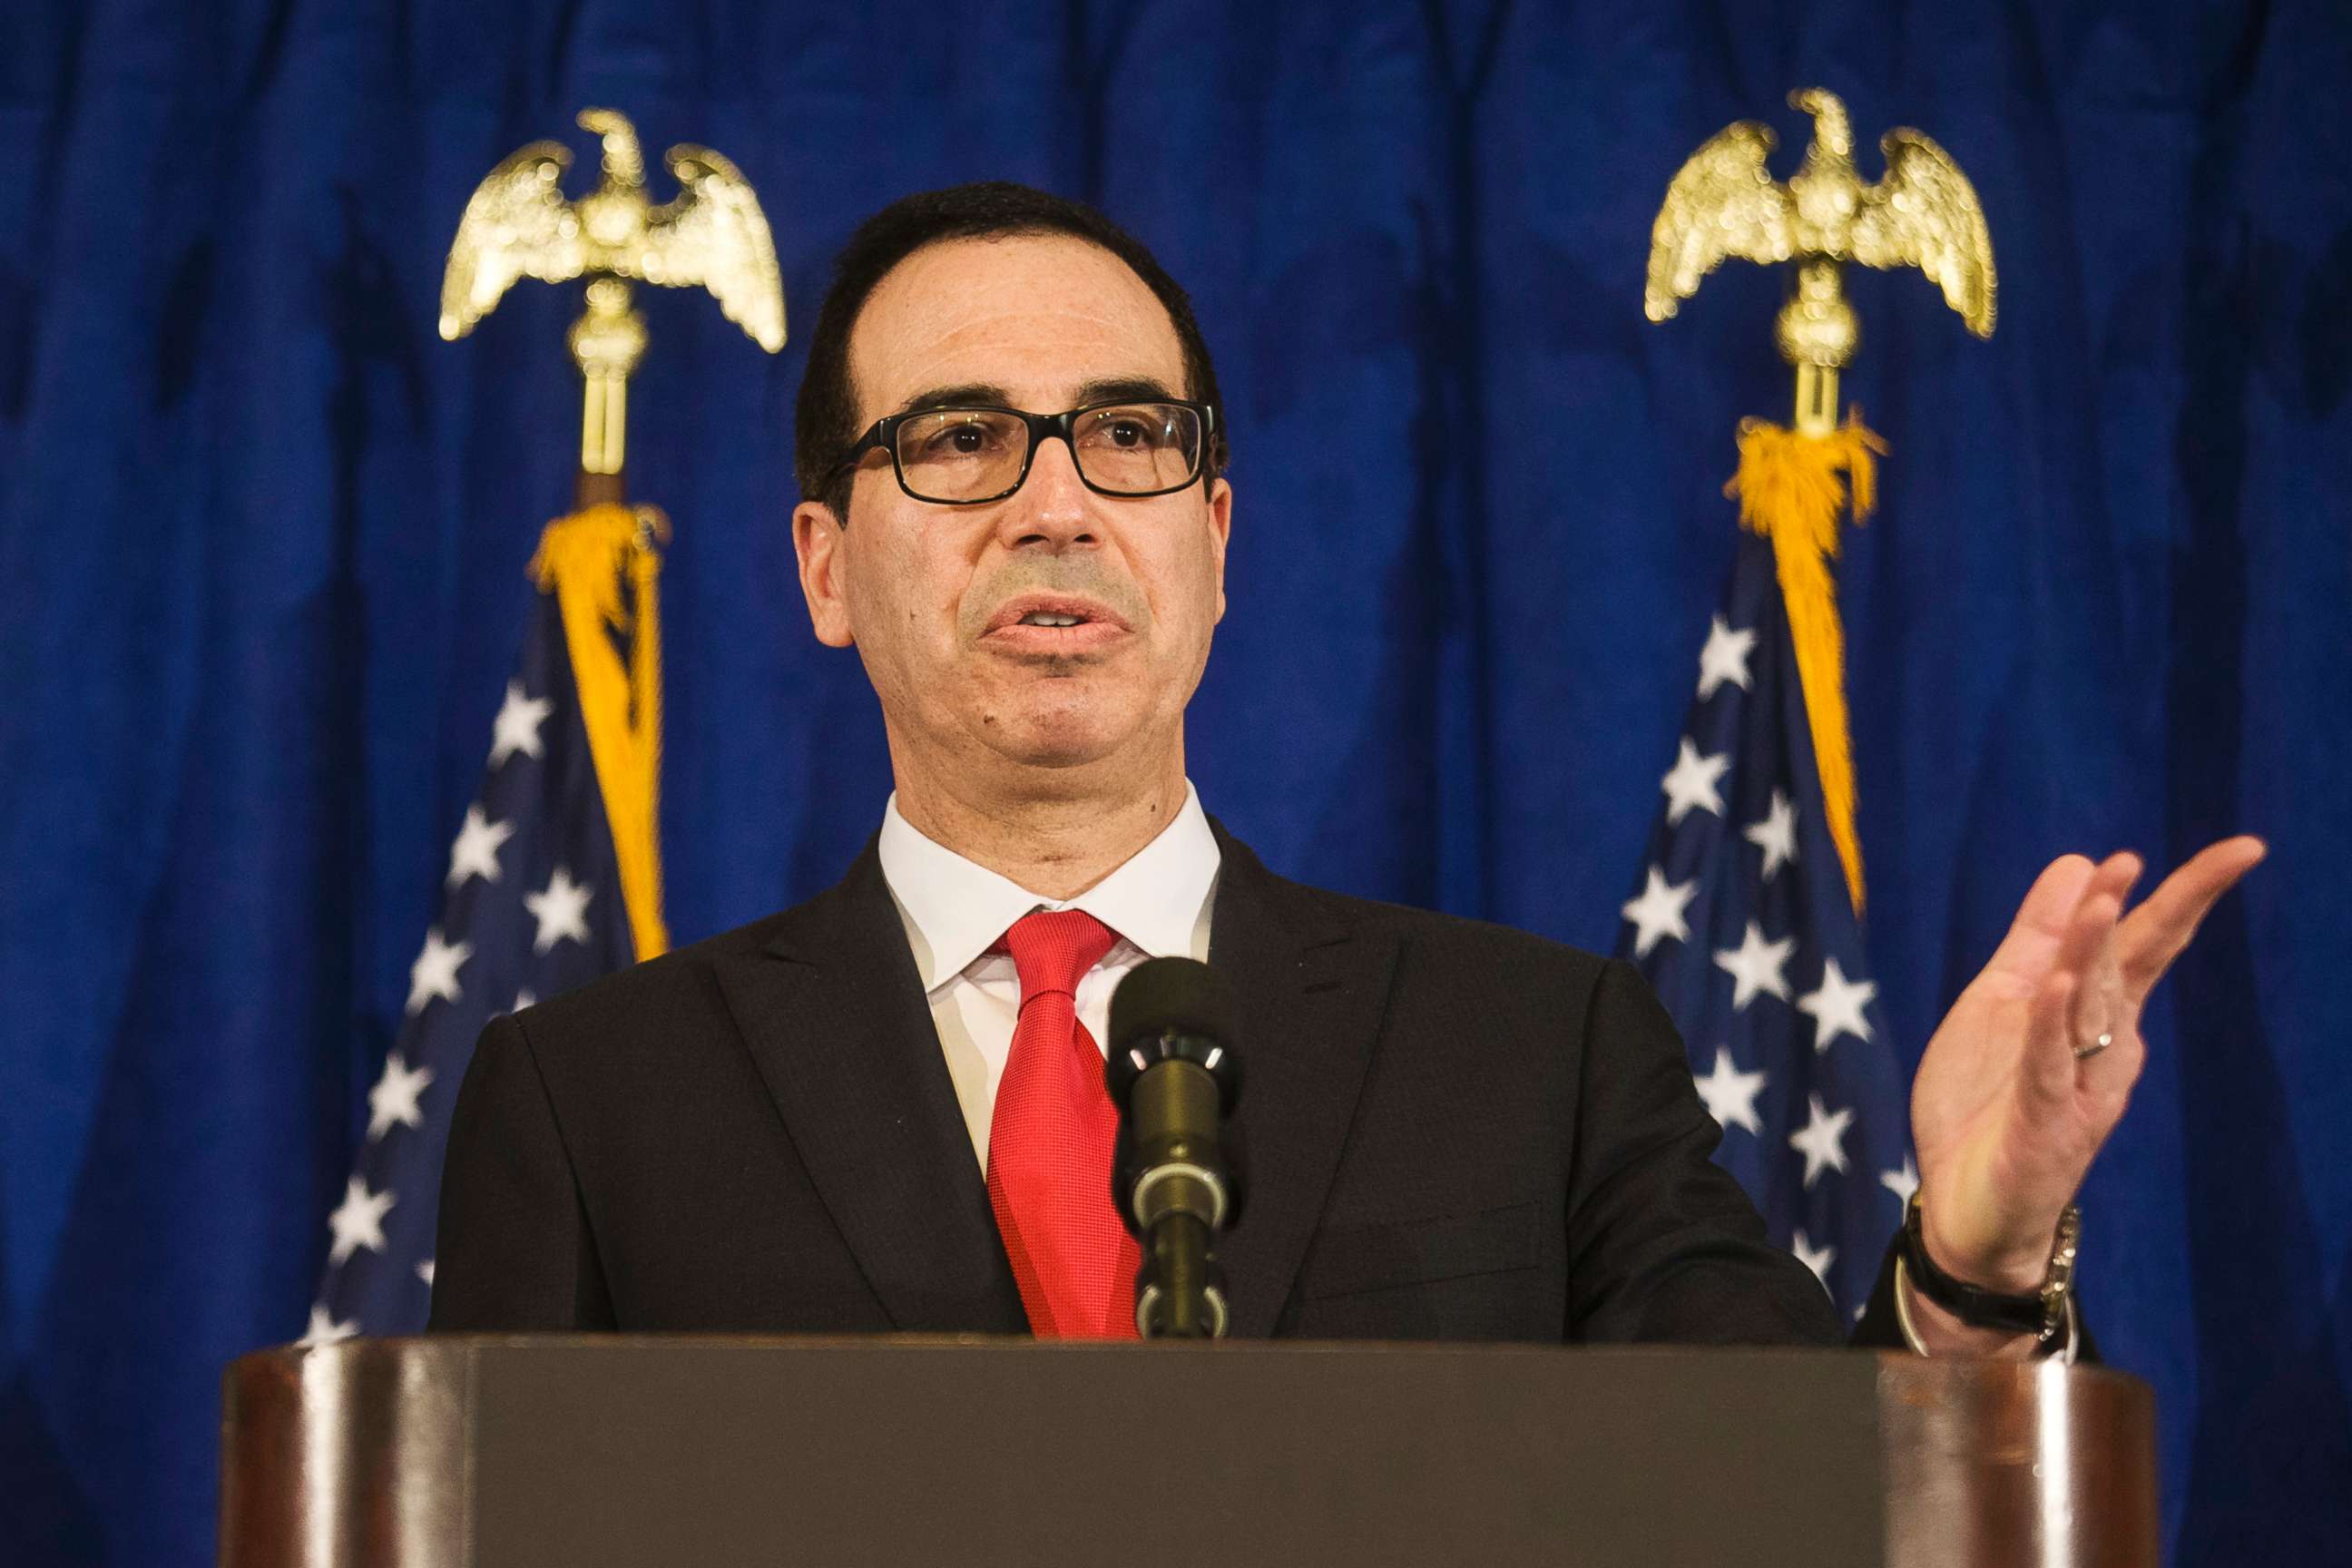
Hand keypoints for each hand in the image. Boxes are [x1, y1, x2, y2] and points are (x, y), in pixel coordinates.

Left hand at [1909, 837, 2266, 1308]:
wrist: (1963, 1205)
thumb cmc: (1987, 1100)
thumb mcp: (2003, 1000)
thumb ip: (2039, 937)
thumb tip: (2080, 861)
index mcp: (2095, 1013)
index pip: (2145, 943)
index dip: (2181, 894)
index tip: (2240, 850)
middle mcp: (2103, 1047)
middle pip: (2138, 968)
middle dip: (2174, 910)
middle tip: (2228, 860)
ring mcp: (2077, 1088)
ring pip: (2090, 1009)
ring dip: (2094, 953)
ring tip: (2106, 898)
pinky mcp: (2041, 1126)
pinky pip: (2045, 1068)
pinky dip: (2048, 1026)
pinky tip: (2054, 984)